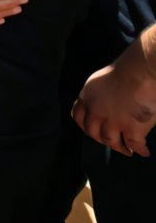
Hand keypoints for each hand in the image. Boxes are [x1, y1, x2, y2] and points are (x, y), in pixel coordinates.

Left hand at [72, 29, 155, 156]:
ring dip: (120, 148)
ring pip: (111, 141)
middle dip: (102, 140)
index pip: (78, 117)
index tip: (92, 132)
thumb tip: (106, 104)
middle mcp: (96, 111)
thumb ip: (99, 94)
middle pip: (93, 133)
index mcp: (88, 97)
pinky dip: (140, 150)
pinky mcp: (131, 129)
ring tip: (127, 151)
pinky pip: (135, 145)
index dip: (85, 126)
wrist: (141, 71)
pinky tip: (144, 152)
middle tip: (112, 144)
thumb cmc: (128, 70)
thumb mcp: (101, 80)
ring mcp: (113, 122)